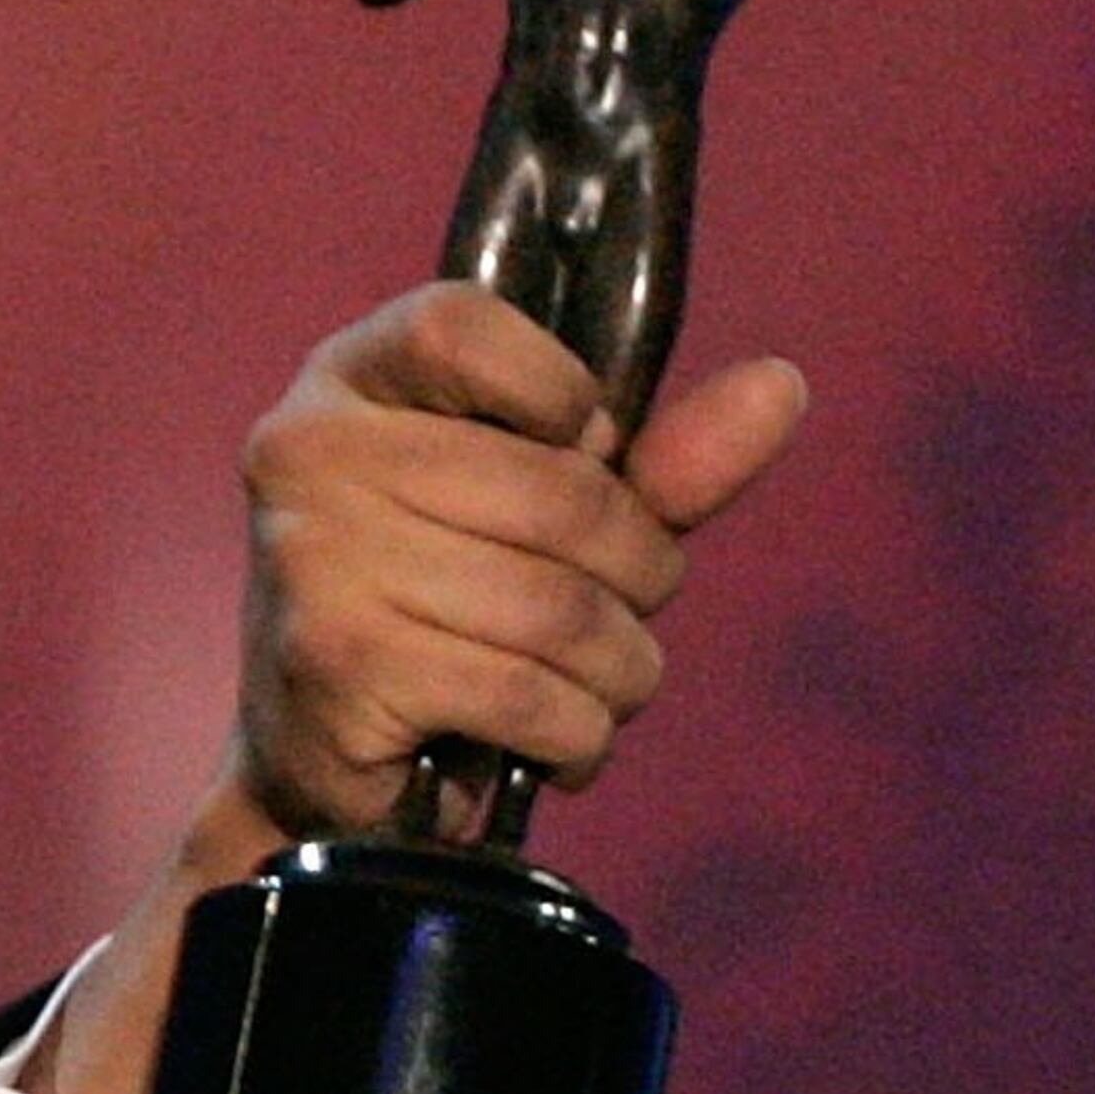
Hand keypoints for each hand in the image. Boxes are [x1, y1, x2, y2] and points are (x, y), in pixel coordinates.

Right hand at [19, 283, 807, 1093]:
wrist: (335, 765)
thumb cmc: (452, 620)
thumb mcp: (554, 522)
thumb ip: (660, 463)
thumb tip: (782, 387)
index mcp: (352, 383)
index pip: (471, 328)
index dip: (567, 404)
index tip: (578, 462)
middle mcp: (312, 454)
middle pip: (561, 494)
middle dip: (634, 581)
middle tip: (618, 626)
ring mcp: (315, 559)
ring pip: (560, 609)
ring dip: (617, 675)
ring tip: (591, 695)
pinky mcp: (340, 668)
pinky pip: (528, 695)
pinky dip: (577, 736)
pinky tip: (554, 743)